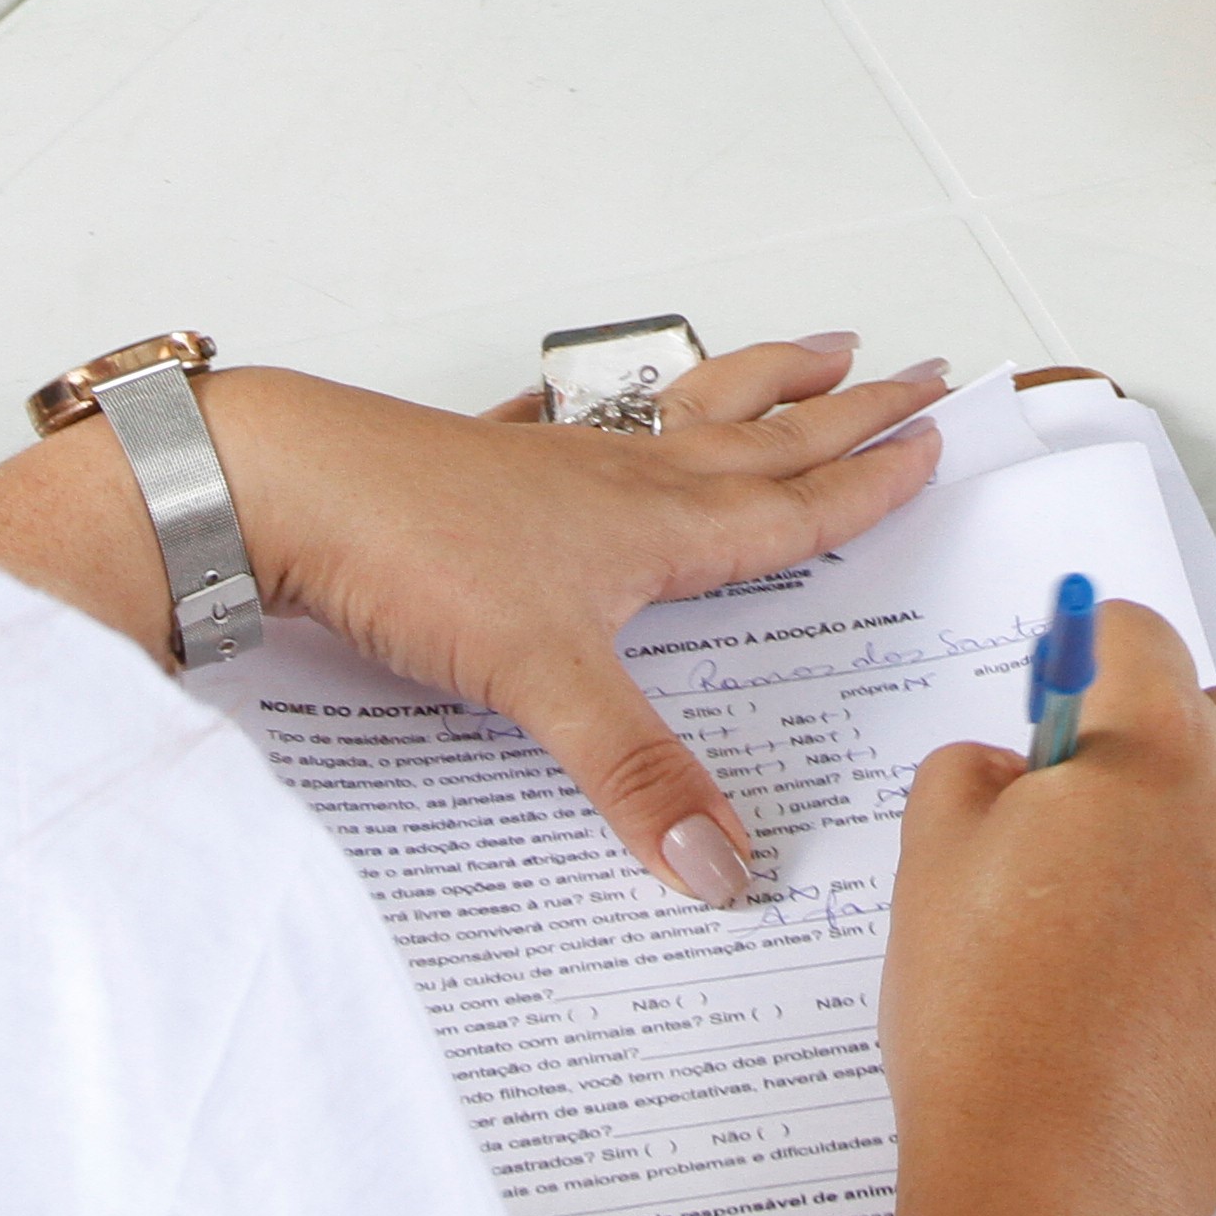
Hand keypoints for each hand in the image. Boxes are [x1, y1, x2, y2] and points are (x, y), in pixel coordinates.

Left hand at [221, 341, 950, 896]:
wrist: (281, 485)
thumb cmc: (410, 551)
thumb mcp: (540, 680)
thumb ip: (636, 775)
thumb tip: (724, 866)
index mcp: (654, 527)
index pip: (789, 503)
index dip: (866, 480)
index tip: (934, 439)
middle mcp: (619, 482)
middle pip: (761, 440)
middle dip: (846, 413)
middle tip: (920, 371)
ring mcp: (551, 466)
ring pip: (685, 418)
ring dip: (759, 386)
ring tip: (814, 349)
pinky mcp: (483, 467)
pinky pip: (572, 430)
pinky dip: (611, 416)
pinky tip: (589, 402)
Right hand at [887, 600, 1215, 1215]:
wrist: (1058, 1175)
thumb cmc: (992, 1026)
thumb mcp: (930, 854)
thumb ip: (974, 768)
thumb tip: (1015, 767)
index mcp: (1151, 742)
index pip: (1131, 633)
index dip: (1077, 660)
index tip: (1056, 697)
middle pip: (1207, 714)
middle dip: (1145, 742)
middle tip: (1070, 820)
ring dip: (1192, 823)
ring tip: (1109, 910)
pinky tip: (1156, 968)